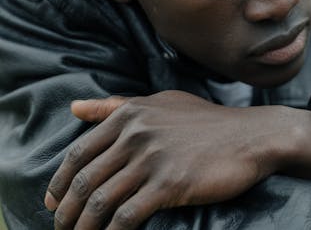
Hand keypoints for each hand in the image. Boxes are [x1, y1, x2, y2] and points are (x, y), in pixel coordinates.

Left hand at [45, 90, 310, 229]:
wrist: (249, 136)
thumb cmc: (205, 121)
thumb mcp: (160, 102)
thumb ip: (115, 106)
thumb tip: (74, 108)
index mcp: (129, 115)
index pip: (79, 154)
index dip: (59, 183)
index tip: (52, 202)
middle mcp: (136, 134)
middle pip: (84, 180)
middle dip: (66, 210)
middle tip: (61, 227)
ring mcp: (153, 159)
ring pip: (101, 201)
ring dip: (83, 227)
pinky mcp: (171, 183)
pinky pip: (128, 216)